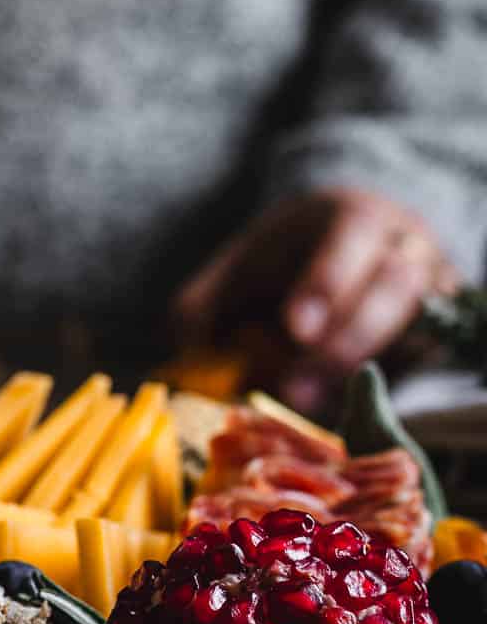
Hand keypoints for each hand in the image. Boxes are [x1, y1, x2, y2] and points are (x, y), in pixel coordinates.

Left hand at [172, 187, 459, 412]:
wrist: (339, 251)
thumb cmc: (285, 260)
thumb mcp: (236, 267)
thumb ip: (204, 304)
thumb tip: (189, 354)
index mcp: (354, 215)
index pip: (351, 238)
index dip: (325, 284)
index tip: (295, 329)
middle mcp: (406, 248)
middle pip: (394, 288)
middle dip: (343, 342)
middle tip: (292, 388)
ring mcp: (431, 292)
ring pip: (417, 329)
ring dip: (357, 372)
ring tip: (303, 403)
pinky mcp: (434, 336)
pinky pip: (421, 364)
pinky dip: (382, 389)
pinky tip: (338, 408)